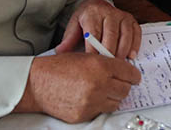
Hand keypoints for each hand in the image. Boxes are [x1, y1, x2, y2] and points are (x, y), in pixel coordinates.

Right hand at [18, 53, 140, 122]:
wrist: (37, 83)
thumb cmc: (59, 67)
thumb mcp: (85, 56)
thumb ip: (106, 62)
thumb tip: (123, 70)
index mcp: (100, 66)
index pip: (130, 73)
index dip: (133, 75)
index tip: (133, 77)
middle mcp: (99, 84)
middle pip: (125, 90)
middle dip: (123, 86)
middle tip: (118, 83)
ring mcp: (92, 101)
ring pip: (116, 102)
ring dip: (113, 97)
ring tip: (104, 91)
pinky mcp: (84, 114)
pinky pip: (101, 111)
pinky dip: (99, 105)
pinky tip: (91, 98)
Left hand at [56, 0, 140, 58]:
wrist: (96, 6)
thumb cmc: (85, 20)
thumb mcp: (74, 26)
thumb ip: (68, 39)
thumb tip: (60, 53)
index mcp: (92, 13)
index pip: (94, 34)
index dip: (94, 51)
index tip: (92, 65)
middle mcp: (109, 12)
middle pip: (111, 36)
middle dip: (109, 54)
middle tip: (106, 70)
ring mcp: (122, 15)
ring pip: (125, 35)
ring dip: (122, 52)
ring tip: (117, 65)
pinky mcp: (131, 20)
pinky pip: (136, 33)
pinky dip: (134, 45)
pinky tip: (131, 56)